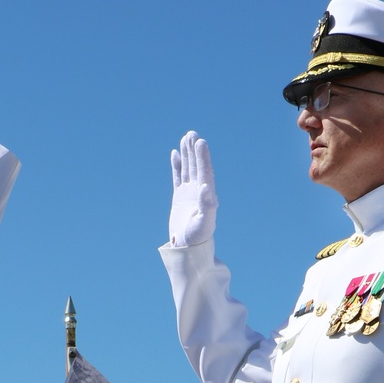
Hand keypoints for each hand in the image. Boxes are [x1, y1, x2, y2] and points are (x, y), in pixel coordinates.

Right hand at [169, 131, 217, 246]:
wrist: (188, 248)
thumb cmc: (198, 238)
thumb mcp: (204, 223)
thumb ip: (207, 206)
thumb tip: (206, 187)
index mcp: (207, 196)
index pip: (205, 172)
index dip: (203, 157)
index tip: (200, 142)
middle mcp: (199, 191)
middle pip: (197, 166)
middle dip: (195, 150)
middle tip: (192, 134)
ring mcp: (189, 193)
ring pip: (188, 169)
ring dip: (187, 154)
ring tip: (186, 137)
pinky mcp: (179, 197)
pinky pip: (178, 177)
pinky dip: (177, 166)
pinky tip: (175, 153)